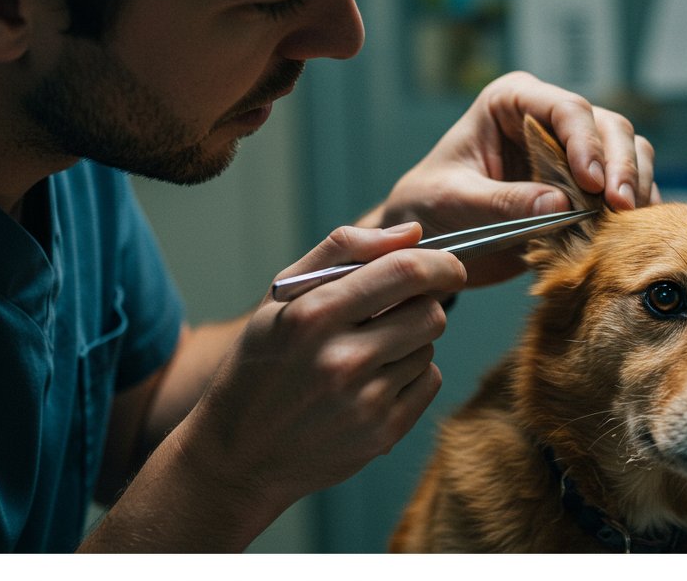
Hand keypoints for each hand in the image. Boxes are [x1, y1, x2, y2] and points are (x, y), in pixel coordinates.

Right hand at [181, 222, 465, 505]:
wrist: (239, 454)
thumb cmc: (261, 363)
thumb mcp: (281, 296)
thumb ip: (344, 250)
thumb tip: (412, 232)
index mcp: (314, 315)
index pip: (406, 271)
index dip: (441, 263)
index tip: (448, 266)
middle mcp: (342, 359)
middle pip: (431, 312)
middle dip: (423, 304)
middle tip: (395, 312)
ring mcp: (364, 401)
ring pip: (429, 348)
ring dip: (410, 343)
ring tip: (367, 354)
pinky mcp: (382, 434)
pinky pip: (429, 383)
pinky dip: (411, 376)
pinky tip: (373, 383)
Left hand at [367, 71, 659, 286]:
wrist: (429, 241)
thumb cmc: (429, 206)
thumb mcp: (455, 200)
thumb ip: (503, 200)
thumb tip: (560, 203)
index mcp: (512, 101)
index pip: (566, 108)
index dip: (587, 143)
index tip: (593, 184)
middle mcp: (548, 119)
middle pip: (608, 127)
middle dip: (621, 165)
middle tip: (621, 206)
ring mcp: (571, 152)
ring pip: (628, 153)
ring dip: (635, 185)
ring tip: (629, 221)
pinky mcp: (583, 188)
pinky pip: (623, 189)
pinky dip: (634, 208)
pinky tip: (633, 232)